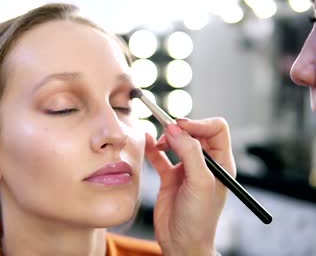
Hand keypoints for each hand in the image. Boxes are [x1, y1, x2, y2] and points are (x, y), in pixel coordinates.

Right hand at [144, 117, 235, 255]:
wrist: (181, 243)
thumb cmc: (199, 219)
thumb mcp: (200, 183)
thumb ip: (190, 153)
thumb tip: (175, 128)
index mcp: (221, 163)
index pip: (215, 129)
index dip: (199, 124)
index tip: (182, 127)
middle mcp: (205, 164)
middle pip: (194, 132)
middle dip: (180, 129)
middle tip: (167, 132)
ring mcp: (186, 170)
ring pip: (177, 142)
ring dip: (166, 138)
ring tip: (158, 144)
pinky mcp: (170, 177)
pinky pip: (161, 156)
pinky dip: (153, 148)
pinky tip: (146, 142)